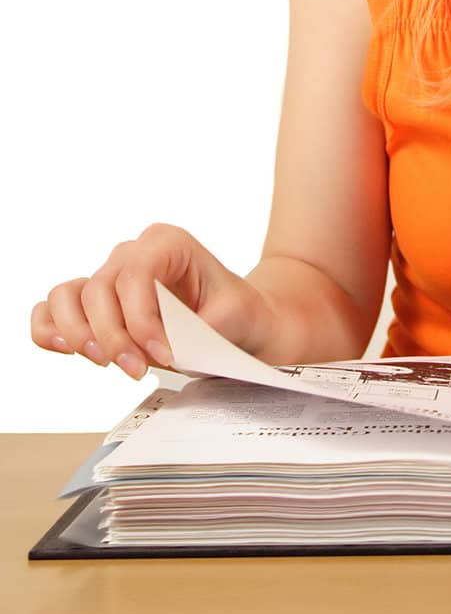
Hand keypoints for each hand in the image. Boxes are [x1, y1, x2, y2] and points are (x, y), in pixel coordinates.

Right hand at [29, 222, 273, 380]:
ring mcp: (109, 276)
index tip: (162, 355)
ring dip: (79, 335)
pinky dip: (50, 329)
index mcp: (167, 243)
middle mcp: (132, 254)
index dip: (140, 320)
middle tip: (138, 370)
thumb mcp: (236, 314)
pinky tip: (65, 349)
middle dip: (114, 337)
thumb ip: (203, 327)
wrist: (237, 320)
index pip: (135, 274)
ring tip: (105, 362)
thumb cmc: (236, 311)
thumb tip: (170, 345)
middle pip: (98, 289)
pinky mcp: (94, 303)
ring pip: (67, 296)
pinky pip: (53, 309)